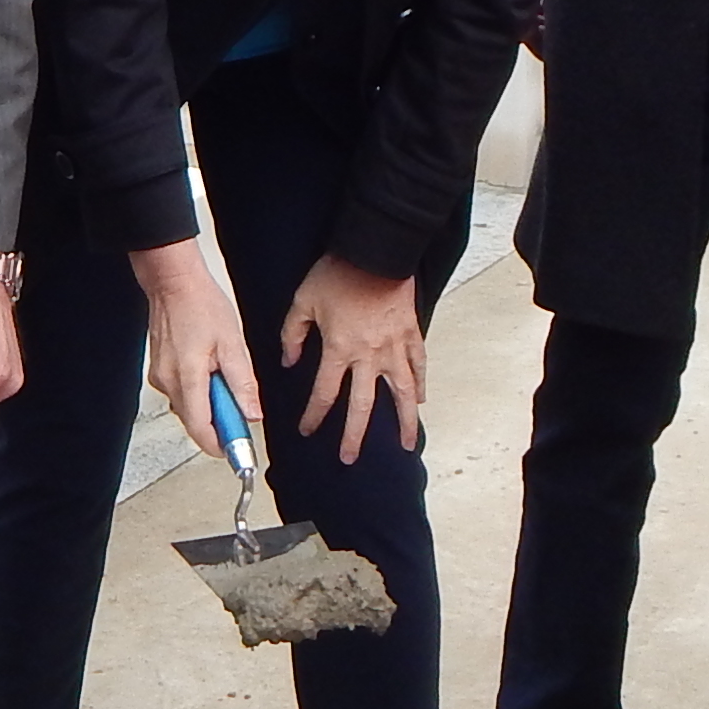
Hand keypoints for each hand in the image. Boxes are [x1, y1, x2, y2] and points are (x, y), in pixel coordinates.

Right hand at [133, 236, 262, 461]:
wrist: (172, 283)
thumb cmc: (200, 304)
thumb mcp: (233, 343)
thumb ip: (242, 383)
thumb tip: (252, 414)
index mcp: (188, 379)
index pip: (202, 430)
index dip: (222, 446)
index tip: (239, 452)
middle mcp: (168, 383)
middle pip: (196, 422)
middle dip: (221, 422)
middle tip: (241, 406)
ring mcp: (160, 378)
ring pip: (189, 407)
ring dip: (210, 404)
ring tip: (224, 374)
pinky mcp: (159, 371)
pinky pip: (182, 393)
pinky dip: (199, 390)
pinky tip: (209, 368)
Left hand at [280, 255, 425, 463]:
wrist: (375, 250)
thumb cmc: (337, 273)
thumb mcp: (303, 301)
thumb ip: (292, 334)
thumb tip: (288, 361)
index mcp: (339, 349)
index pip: (324, 393)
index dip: (314, 415)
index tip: (307, 430)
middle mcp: (368, 356)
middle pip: (362, 406)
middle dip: (354, 436)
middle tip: (349, 457)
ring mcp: (394, 347)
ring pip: (400, 393)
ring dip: (403, 422)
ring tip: (406, 444)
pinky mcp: (411, 334)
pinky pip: (418, 365)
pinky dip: (420, 384)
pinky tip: (420, 400)